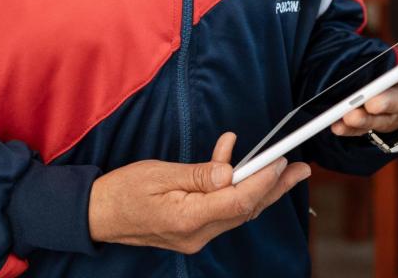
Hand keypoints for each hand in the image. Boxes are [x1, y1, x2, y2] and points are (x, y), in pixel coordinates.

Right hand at [87, 132, 309, 253]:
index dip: (262, 180)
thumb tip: (230, 172)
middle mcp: (196, 233)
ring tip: (283, 168)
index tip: (280, 161)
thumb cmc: (122, 191)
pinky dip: (232, 188)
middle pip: (245, 209)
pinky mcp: (192, 231)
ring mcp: (195, 236)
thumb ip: (198, 175)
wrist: (97, 215)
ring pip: (237, 211)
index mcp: (187, 218)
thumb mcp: (158, 174)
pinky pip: (221, 211)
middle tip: (301, 170)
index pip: (236, 201)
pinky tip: (232, 162)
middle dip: (275, 188)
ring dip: (260, 188)